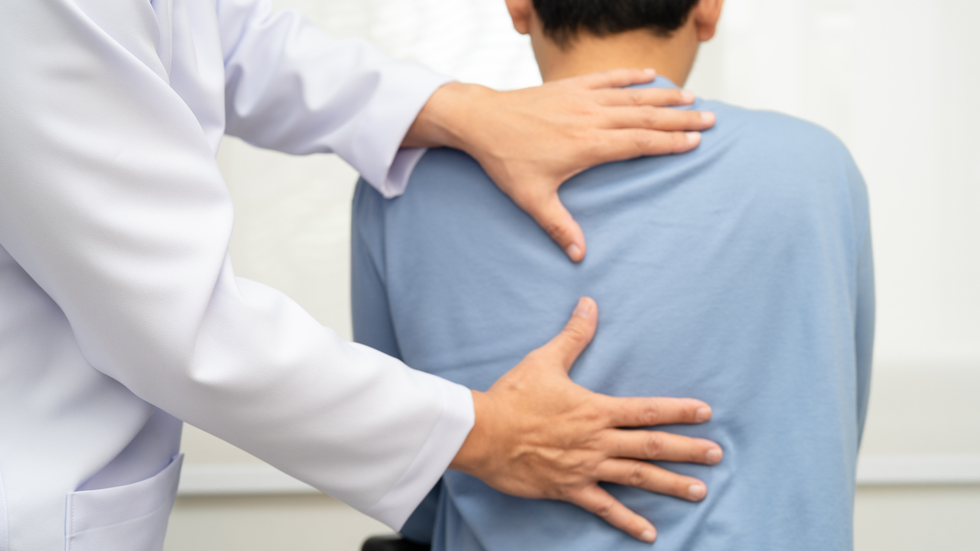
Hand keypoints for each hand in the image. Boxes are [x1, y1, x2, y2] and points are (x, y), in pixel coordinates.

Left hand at [403, 69, 715, 261]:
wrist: (481, 121)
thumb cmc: (505, 160)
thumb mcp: (532, 199)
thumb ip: (559, 227)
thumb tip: (579, 257)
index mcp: (587, 146)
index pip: (639, 143)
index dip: (669, 142)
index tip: (695, 142)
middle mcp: (591, 118)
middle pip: (645, 117)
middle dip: (680, 118)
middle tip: (711, 118)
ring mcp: (582, 99)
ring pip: (632, 96)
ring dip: (664, 96)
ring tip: (692, 97)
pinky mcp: (571, 87)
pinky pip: (608, 78)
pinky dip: (631, 75)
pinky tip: (651, 75)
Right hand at [449, 297, 722, 542]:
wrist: (483, 432)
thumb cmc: (513, 396)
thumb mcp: (545, 361)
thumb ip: (573, 336)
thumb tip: (589, 305)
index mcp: (596, 410)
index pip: (648, 410)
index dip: (680, 411)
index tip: (706, 413)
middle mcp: (598, 440)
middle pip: (652, 446)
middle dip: (688, 451)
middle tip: (717, 455)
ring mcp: (586, 467)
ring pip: (637, 478)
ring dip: (670, 484)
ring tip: (699, 491)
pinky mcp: (570, 489)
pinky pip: (605, 508)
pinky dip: (628, 521)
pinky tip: (649, 533)